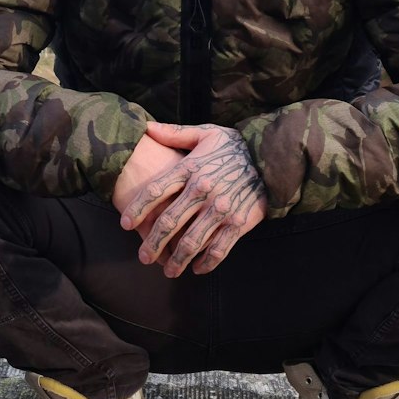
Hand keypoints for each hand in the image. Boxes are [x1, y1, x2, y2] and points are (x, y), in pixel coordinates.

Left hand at [118, 122, 268, 276]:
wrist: (273, 157)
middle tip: (144, 257)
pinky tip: (198, 269)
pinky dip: (207, 263)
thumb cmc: (237, 146)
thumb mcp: (206, 133)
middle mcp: (202, 191)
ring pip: (191, 242)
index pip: (155, 192)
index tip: (125, 225)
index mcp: (190, 169)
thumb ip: (174, 133)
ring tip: (169, 271)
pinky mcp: (238, 223)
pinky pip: (219, 249)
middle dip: (152, 243)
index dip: (137, 209)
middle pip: (169, 222)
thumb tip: (147, 128)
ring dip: (177, 260)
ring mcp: (220, 210)